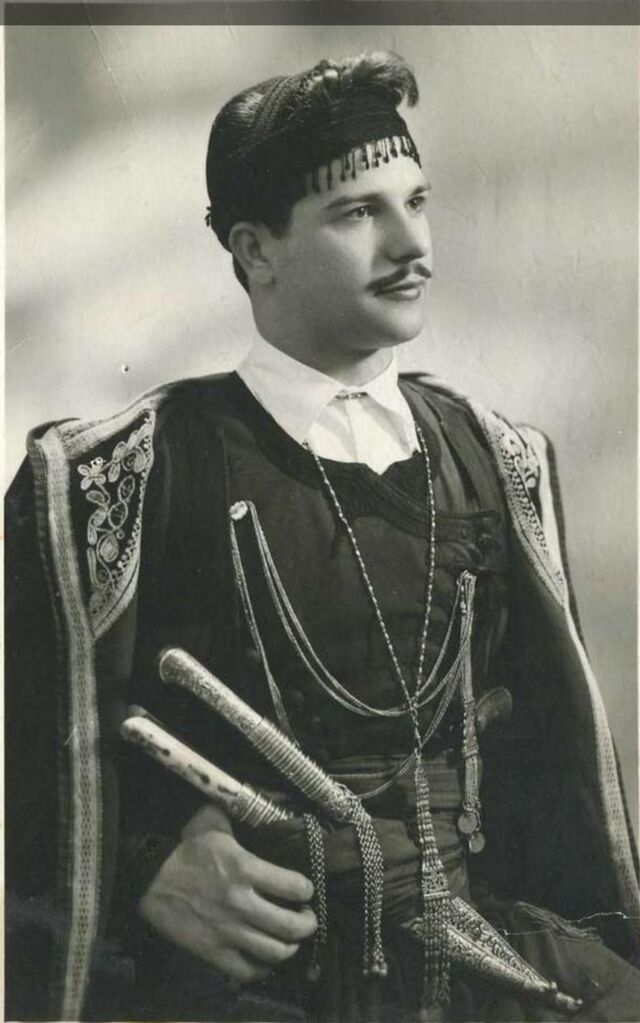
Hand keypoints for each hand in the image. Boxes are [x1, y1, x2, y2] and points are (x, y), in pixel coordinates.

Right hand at [139, 804, 316, 982]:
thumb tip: (259, 807)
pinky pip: (247, 971)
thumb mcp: (214, 822)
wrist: (150, 877)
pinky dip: (263, 968)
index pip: (295, 886)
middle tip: (307, 918)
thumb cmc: (186, 848)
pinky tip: (266, 958)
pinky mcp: (212, 952)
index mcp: (245, 868)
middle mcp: (241, 903)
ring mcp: (227, 931)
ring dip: (291, 947)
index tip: (305, 890)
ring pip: (275, 952)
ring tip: (291, 939)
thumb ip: (240, 817)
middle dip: (308, 924)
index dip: (307, 889)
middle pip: (291, 926)